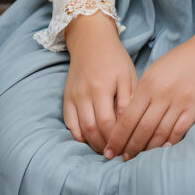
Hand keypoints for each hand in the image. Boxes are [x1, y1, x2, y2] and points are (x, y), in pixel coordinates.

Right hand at [63, 11, 137, 155]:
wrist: (90, 41)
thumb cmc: (114, 58)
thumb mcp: (128, 74)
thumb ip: (128, 99)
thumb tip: (128, 125)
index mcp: (103, 86)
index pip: (109, 123)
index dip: (117, 139)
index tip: (127, 148)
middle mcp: (85, 93)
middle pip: (93, 129)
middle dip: (105, 146)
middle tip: (117, 154)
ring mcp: (73, 96)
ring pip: (80, 130)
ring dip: (93, 144)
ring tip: (106, 150)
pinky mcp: (66, 98)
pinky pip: (69, 124)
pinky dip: (79, 136)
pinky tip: (91, 140)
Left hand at [103, 17, 194, 160]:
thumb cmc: (181, 59)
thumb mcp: (156, 69)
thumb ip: (143, 91)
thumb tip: (129, 115)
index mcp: (149, 83)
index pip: (128, 117)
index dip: (118, 137)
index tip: (109, 150)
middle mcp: (162, 94)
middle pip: (141, 129)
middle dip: (129, 147)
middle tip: (121, 159)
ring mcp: (179, 102)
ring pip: (158, 133)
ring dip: (147, 149)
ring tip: (138, 159)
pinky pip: (179, 131)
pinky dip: (168, 143)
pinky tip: (161, 151)